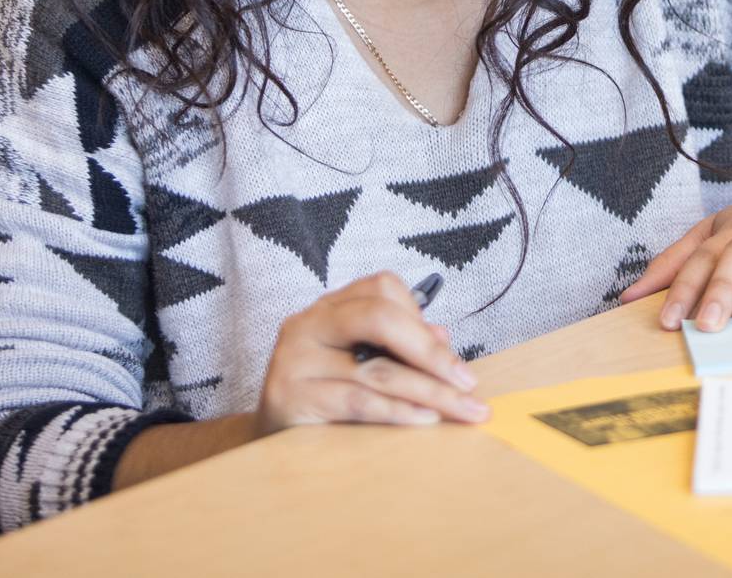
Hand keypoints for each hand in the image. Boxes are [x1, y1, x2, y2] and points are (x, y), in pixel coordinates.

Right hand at [254, 272, 486, 434]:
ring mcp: (294, 358)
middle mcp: (309, 323)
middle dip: (431, 352)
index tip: (451, 356)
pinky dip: (398, 411)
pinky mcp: (289, 396)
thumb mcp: (360, 366)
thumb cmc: (322, 398)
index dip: (421, 317)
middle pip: (380, 318)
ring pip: (377, 368)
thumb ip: (398, 348)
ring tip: (463, 408)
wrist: (264, 442)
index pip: (382, 289)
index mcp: (329, 308)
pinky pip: (357, 400)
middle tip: (468, 382)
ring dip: (430, 390)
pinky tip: (426, 419)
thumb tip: (443, 335)